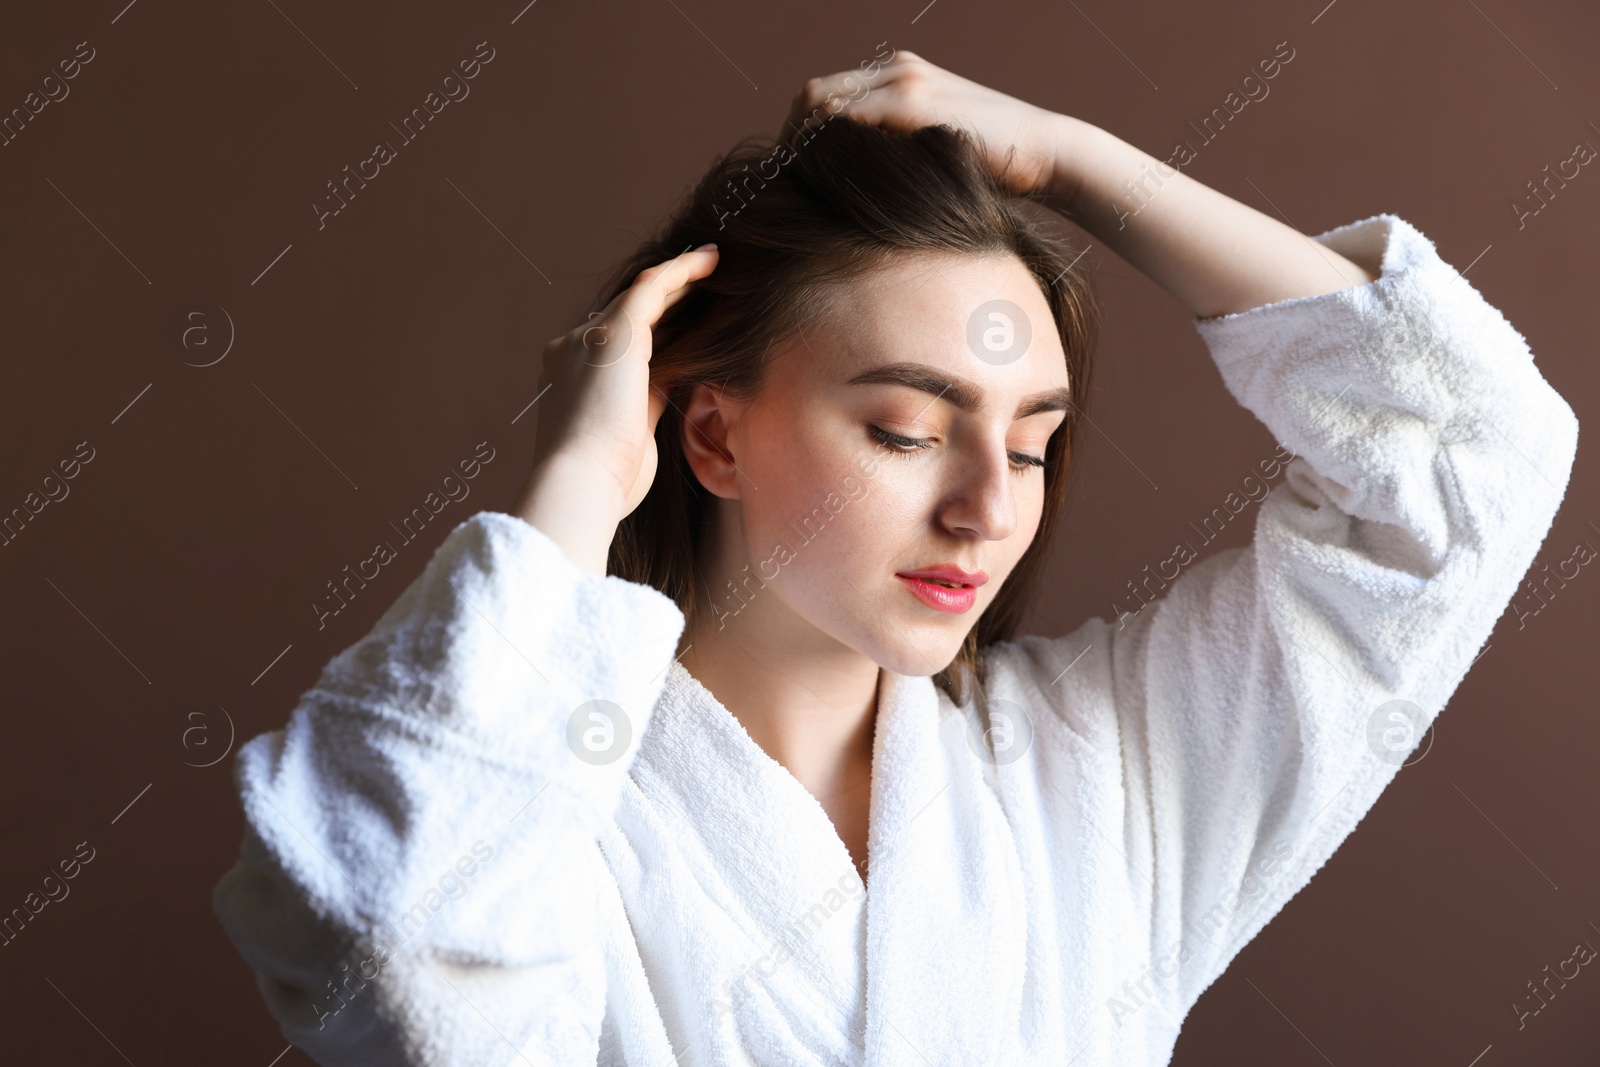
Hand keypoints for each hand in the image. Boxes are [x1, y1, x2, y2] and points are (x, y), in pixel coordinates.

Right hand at [514, 245, 718, 570]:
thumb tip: (676, 379)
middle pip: (627, 314)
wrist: (579, 484)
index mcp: (571, 379)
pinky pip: (651, 287)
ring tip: (714, 264)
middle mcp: (572, 350)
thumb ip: (648, 401)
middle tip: (706, 282)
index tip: (684, 320)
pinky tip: (711, 261)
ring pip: (640, 296)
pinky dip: (682, 271)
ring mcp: (587, 339)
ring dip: (680, 278)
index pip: (617, 345)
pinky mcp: (612, 334)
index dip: (652, 328)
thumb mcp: (631, 433)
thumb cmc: (606, 480)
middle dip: (667, 297)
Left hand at [779, 49, 1067, 197]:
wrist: (1047, 152)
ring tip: (796, 187)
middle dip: (790, 138)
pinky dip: (825, 148)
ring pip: (822, 103)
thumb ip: (899, 155)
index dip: (799, 133)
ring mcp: (905, 81)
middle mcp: (898, 68)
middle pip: (813, 94)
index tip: (792, 175)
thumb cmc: (997, 167)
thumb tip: (856, 193)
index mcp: (902, 74)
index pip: (826, 94)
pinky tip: (821, 183)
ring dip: (800, 145)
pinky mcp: (914, 104)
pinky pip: (847, 118)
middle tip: (783, 184)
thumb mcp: (936, 151)